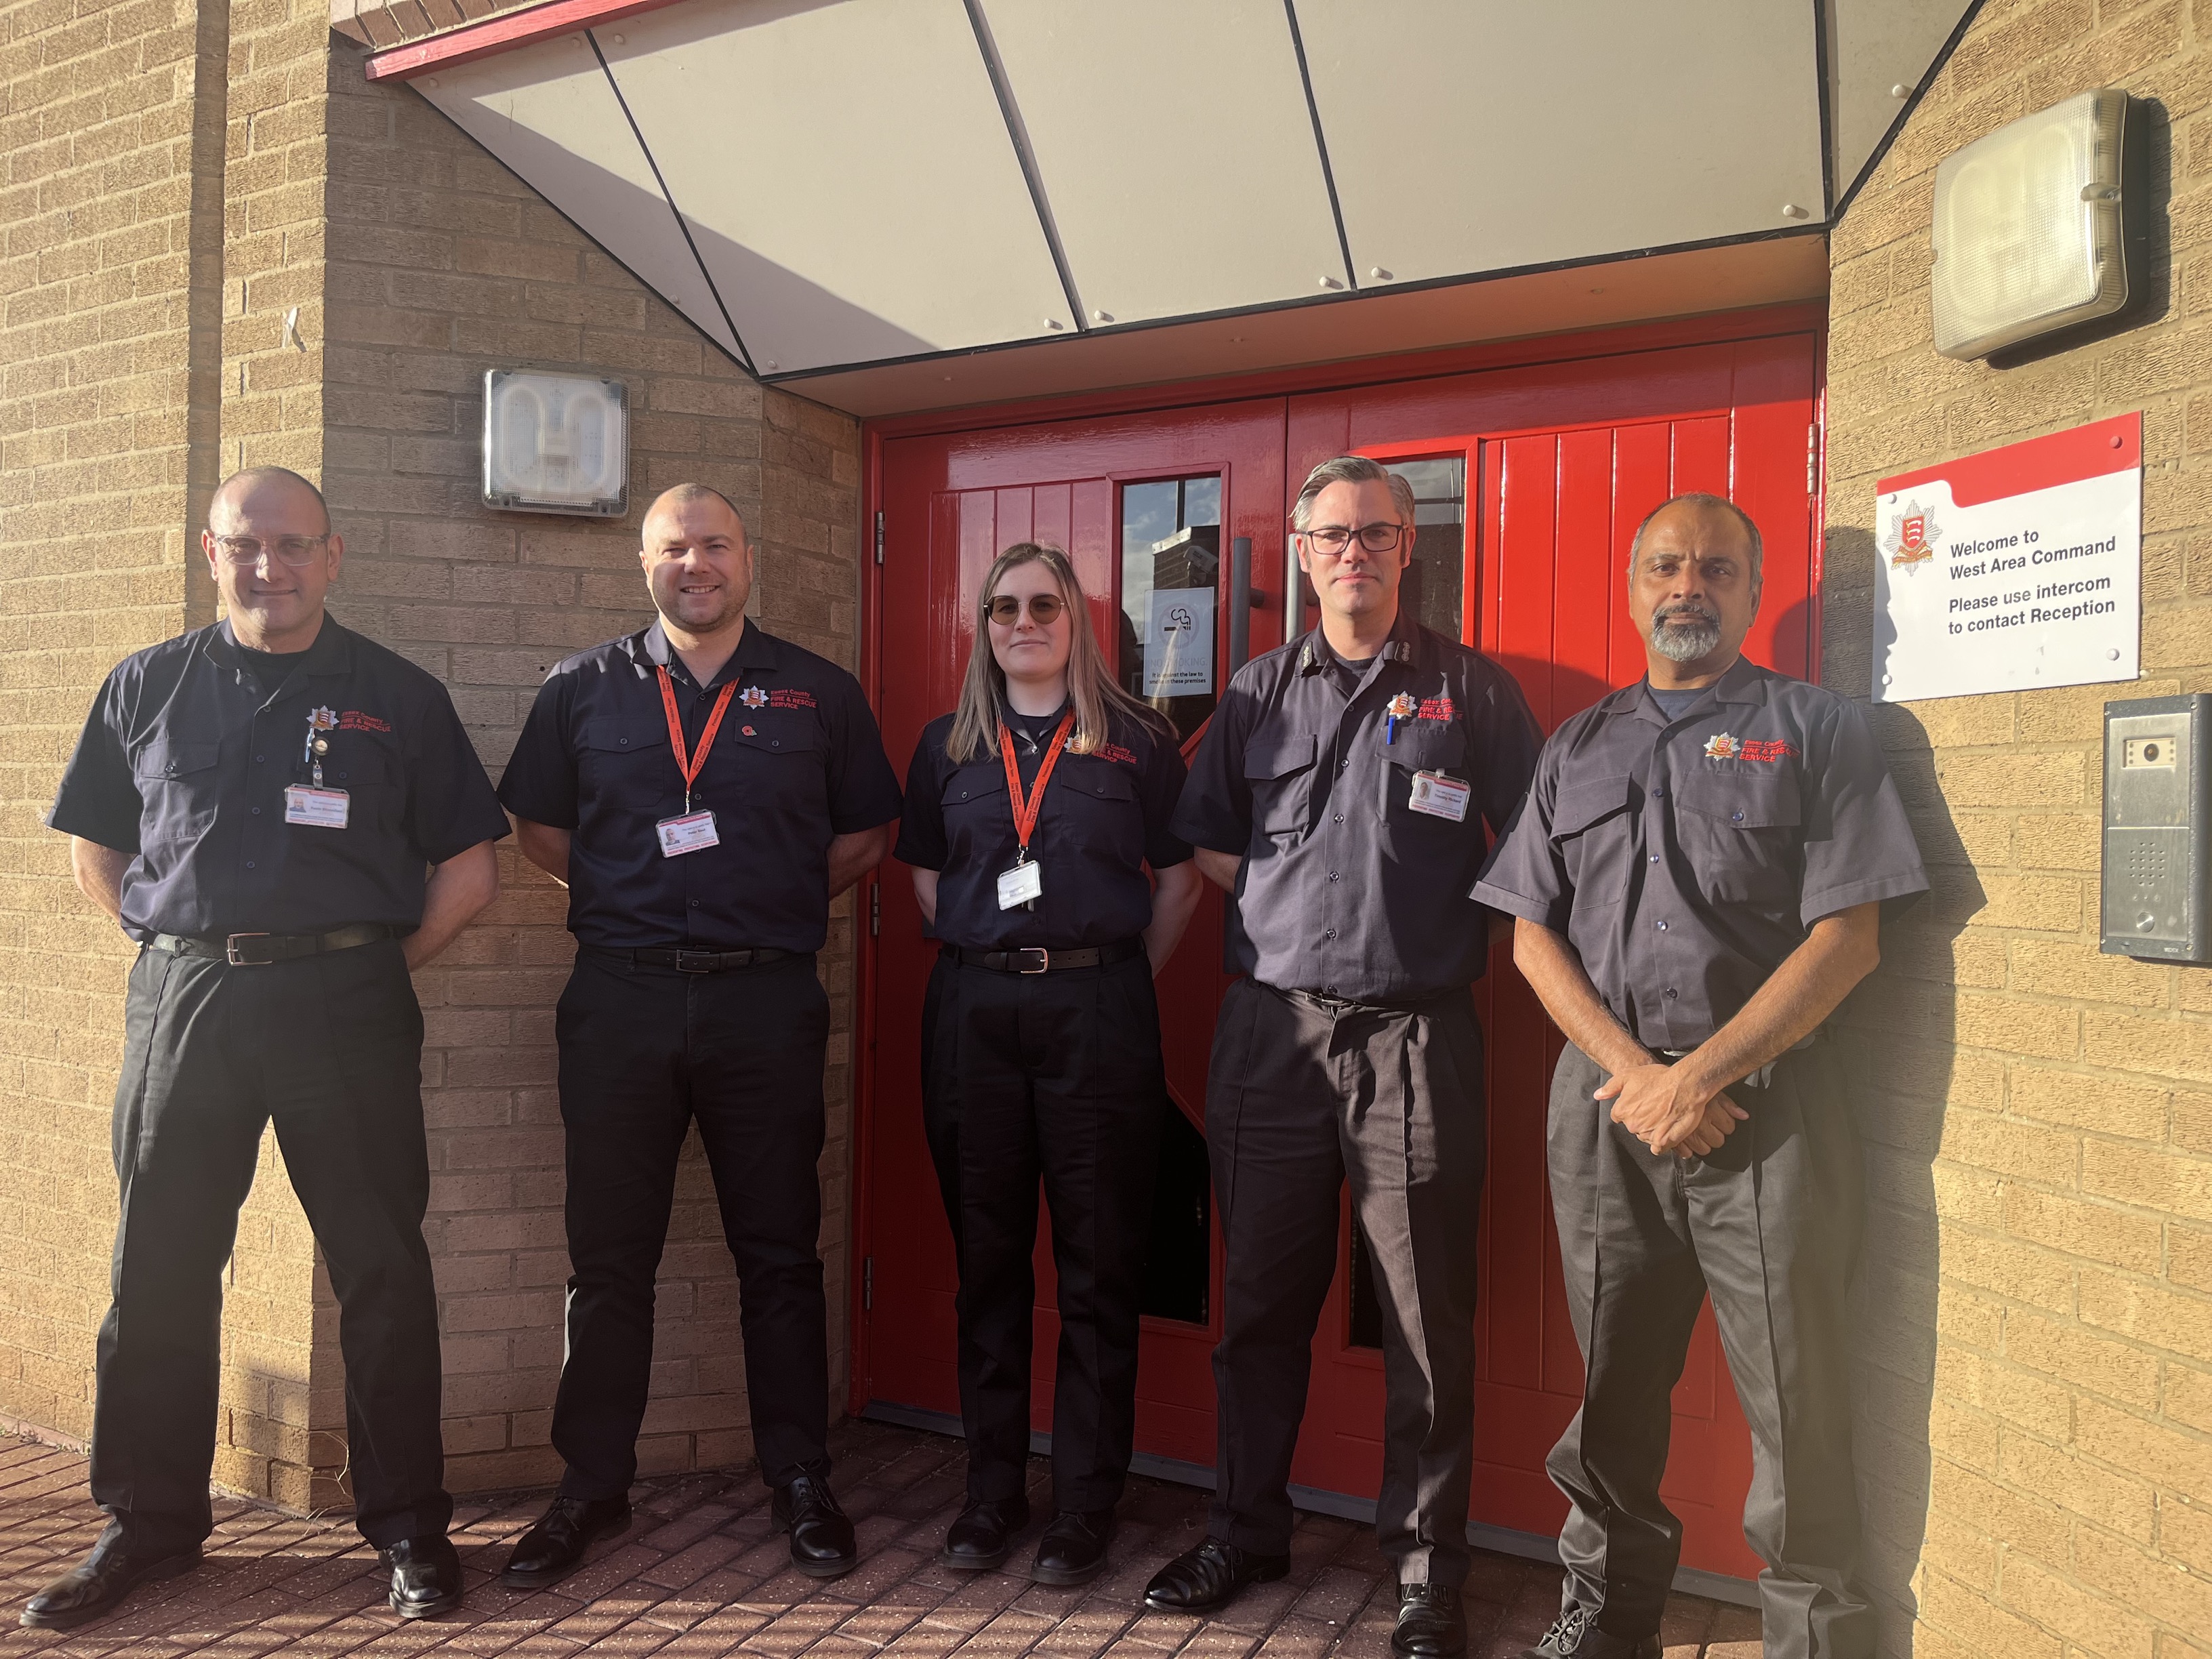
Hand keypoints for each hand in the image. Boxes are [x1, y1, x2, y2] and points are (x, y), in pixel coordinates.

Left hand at [1595, 1063, 1748, 1155]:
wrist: (1685, 1084)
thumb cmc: (1659, 1077)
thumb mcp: (1629, 1075)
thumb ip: (1611, 1087)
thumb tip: (1598, 1096)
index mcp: (1622, 1110)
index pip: (1619, 1116)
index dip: (1630, 1109)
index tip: (1641, 1104)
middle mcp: (1633, 1124)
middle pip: (1633, 1127)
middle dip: (1641, 1120)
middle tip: (1655, 1108)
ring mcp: (1648, 1134)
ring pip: (1646, 1137)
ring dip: (1653, 1130)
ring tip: (1664, 1116)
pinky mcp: (1664, 1141)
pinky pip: (1658, 1147)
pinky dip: (1662, 1142)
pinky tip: (1668, 1130)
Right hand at [1673, 1091, 1745, 1157]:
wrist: (1657, 1084)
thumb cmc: (1683, 1085)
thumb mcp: (1709, 1090)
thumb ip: (1728, 1104)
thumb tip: (1744, 1116)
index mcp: (1709, 1110)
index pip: (1729, 1127)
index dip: (1726, 1124)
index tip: (1721, 1122)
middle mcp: (1698, 1123)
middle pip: (1718, 1140)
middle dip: (1715, 1135)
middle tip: (1708, 1127)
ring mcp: (1684, 1132)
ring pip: (1704, 1149)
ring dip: (1702, 1144)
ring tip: (1697, 1133)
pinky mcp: (1669, 1138)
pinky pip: (1685, 1152)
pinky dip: (1686, 1150)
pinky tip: (1686, 1143)